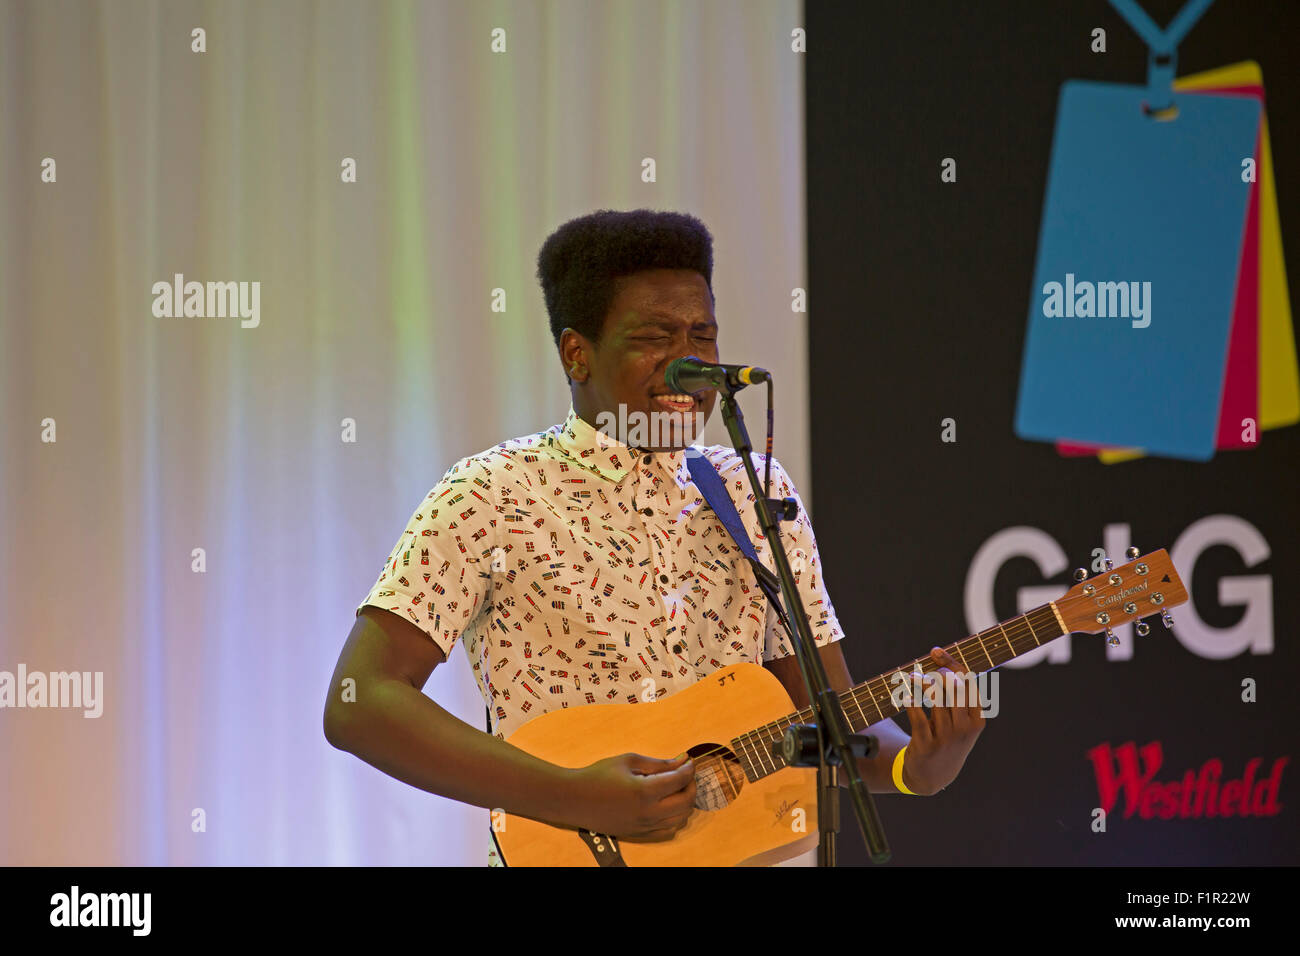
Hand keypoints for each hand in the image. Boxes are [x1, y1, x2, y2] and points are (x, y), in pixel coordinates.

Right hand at [565, 752, 696, 840]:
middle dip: (691, 785)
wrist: (574, 799)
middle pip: (686, 802)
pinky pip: (667, 831)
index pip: (680, 780)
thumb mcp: (629, 761)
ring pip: (680, 819)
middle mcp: (647, 813)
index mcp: (645, 791)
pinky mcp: (638, 834)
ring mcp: (644, 827)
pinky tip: (668, 805)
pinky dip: (675, 818)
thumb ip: (658, 764)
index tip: (688, 760)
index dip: (689, 768)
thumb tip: (680, 762)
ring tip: (677, 788)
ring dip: (685, 803)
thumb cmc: (598, 775)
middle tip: (685, 773)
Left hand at [899, 647, 985, 794]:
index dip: (951, 663)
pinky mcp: (927, 745)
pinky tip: (904, 693)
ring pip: (935, 698)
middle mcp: (965, 728)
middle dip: (936, 672)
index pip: (968, 682)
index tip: (935, 651)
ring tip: (910, 677)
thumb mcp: (960, 721)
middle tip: (922, 670)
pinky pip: (917, 716)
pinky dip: (909, 700)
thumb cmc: (947, 740)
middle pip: (953, 687)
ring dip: (920, 682)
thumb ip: (956, 696)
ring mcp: (946, 738)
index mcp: (977, 719)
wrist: (933, 776)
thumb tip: (943, 663)